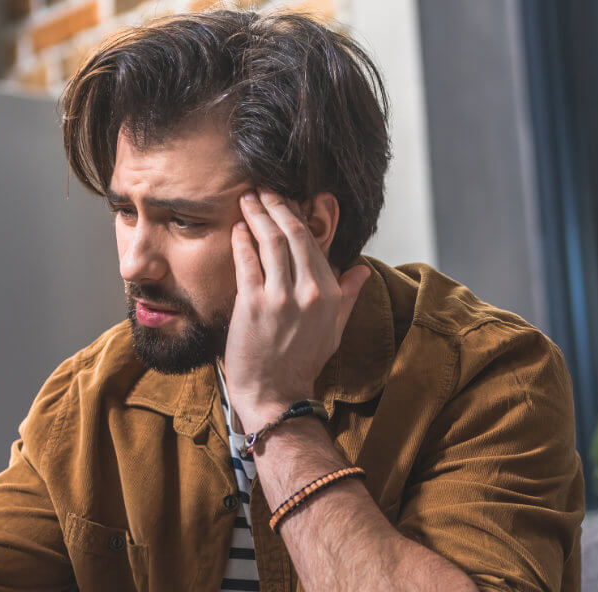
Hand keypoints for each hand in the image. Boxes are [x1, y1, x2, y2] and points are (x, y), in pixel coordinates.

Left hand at [223, 189, 368, 431]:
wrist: (275, 394)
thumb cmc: (302, 363)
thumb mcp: (334, 330)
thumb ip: (346, 296)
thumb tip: (361, 271)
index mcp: (329, 294)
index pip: (313, 242)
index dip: (297, 217)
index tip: (286, 203)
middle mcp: (309, 291)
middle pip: (292, 235)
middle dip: (276, 206)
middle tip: (263, 190)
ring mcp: (280, 297)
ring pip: (270, 242)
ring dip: (257, 215)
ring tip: (247, 200)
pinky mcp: (252, 304)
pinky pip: (247, 261)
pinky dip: (241, 240)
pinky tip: (236, 228)